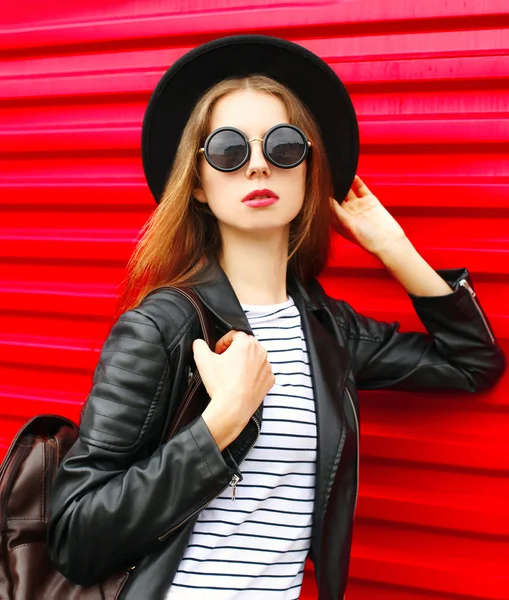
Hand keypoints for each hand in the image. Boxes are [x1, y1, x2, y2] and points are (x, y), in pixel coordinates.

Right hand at [193, 331, 274, 449]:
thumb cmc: (220, 384)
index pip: (234, 334)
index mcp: (246, 343)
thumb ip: (199, 345)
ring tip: (233, 373)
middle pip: (246, 345)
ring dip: (245, 361)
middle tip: (224, 361)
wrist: (233, 409)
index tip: (217, 352)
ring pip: (255, 357)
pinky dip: (253, 374)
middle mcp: (260, 352)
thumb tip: (199, 343)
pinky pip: (261, 371)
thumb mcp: (202, 360)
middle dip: (235, 350)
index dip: (223, 342)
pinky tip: (242, 381)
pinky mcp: (270, 379)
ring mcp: (267, 367)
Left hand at [330, 175, 406, 256]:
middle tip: (326, 174)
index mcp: (338, 221)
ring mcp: (358, 205)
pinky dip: (356, 180)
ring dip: (343, 181)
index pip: (327, 205)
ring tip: (337, 171)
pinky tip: (351, 173)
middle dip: (332, 186)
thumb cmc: (367, 240)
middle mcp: (347, 212)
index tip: (317, 186)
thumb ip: (337, 211)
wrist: (389, 241)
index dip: (323, 196)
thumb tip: (325, 199)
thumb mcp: (348, 225)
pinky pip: (360, 187)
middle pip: (337, 196)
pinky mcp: (369, 200)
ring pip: (348, 189)